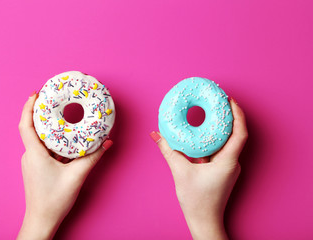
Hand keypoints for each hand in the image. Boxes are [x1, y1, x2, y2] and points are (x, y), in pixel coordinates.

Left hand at [17, 93, 112, 239]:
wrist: (42, 220)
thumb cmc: (54, 200)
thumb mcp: (77, 176)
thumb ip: (93, 157)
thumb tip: (107, 143)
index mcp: (35, 154)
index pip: (26, 125)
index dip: (29, 107)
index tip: (36, 93)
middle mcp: (30, 155)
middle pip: (32, 128)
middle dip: (41, 112)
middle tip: (52, 99)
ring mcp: (33, 162)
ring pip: (39, 139)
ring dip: (48, 127)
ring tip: (60, 116)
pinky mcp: (37, 167)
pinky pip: (44, 148)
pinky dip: (53, 140)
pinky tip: (65, 139)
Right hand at [150, 98, 247, 239]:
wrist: (204, 221)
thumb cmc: (196, 201)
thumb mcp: (180, 172)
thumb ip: (168, 150)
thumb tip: (156, 135)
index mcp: (227, 162)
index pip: (240, 132)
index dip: (237, 114)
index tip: (230, 100)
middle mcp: (231, 162)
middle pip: (236, 134)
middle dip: (230, 115)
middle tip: (220, 100)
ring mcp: (228, 166)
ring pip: (228, 141)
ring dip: (222, 127)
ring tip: (213, 112)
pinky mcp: (222, 170)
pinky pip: (221, 149)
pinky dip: (215, 139)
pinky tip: (205, 132)